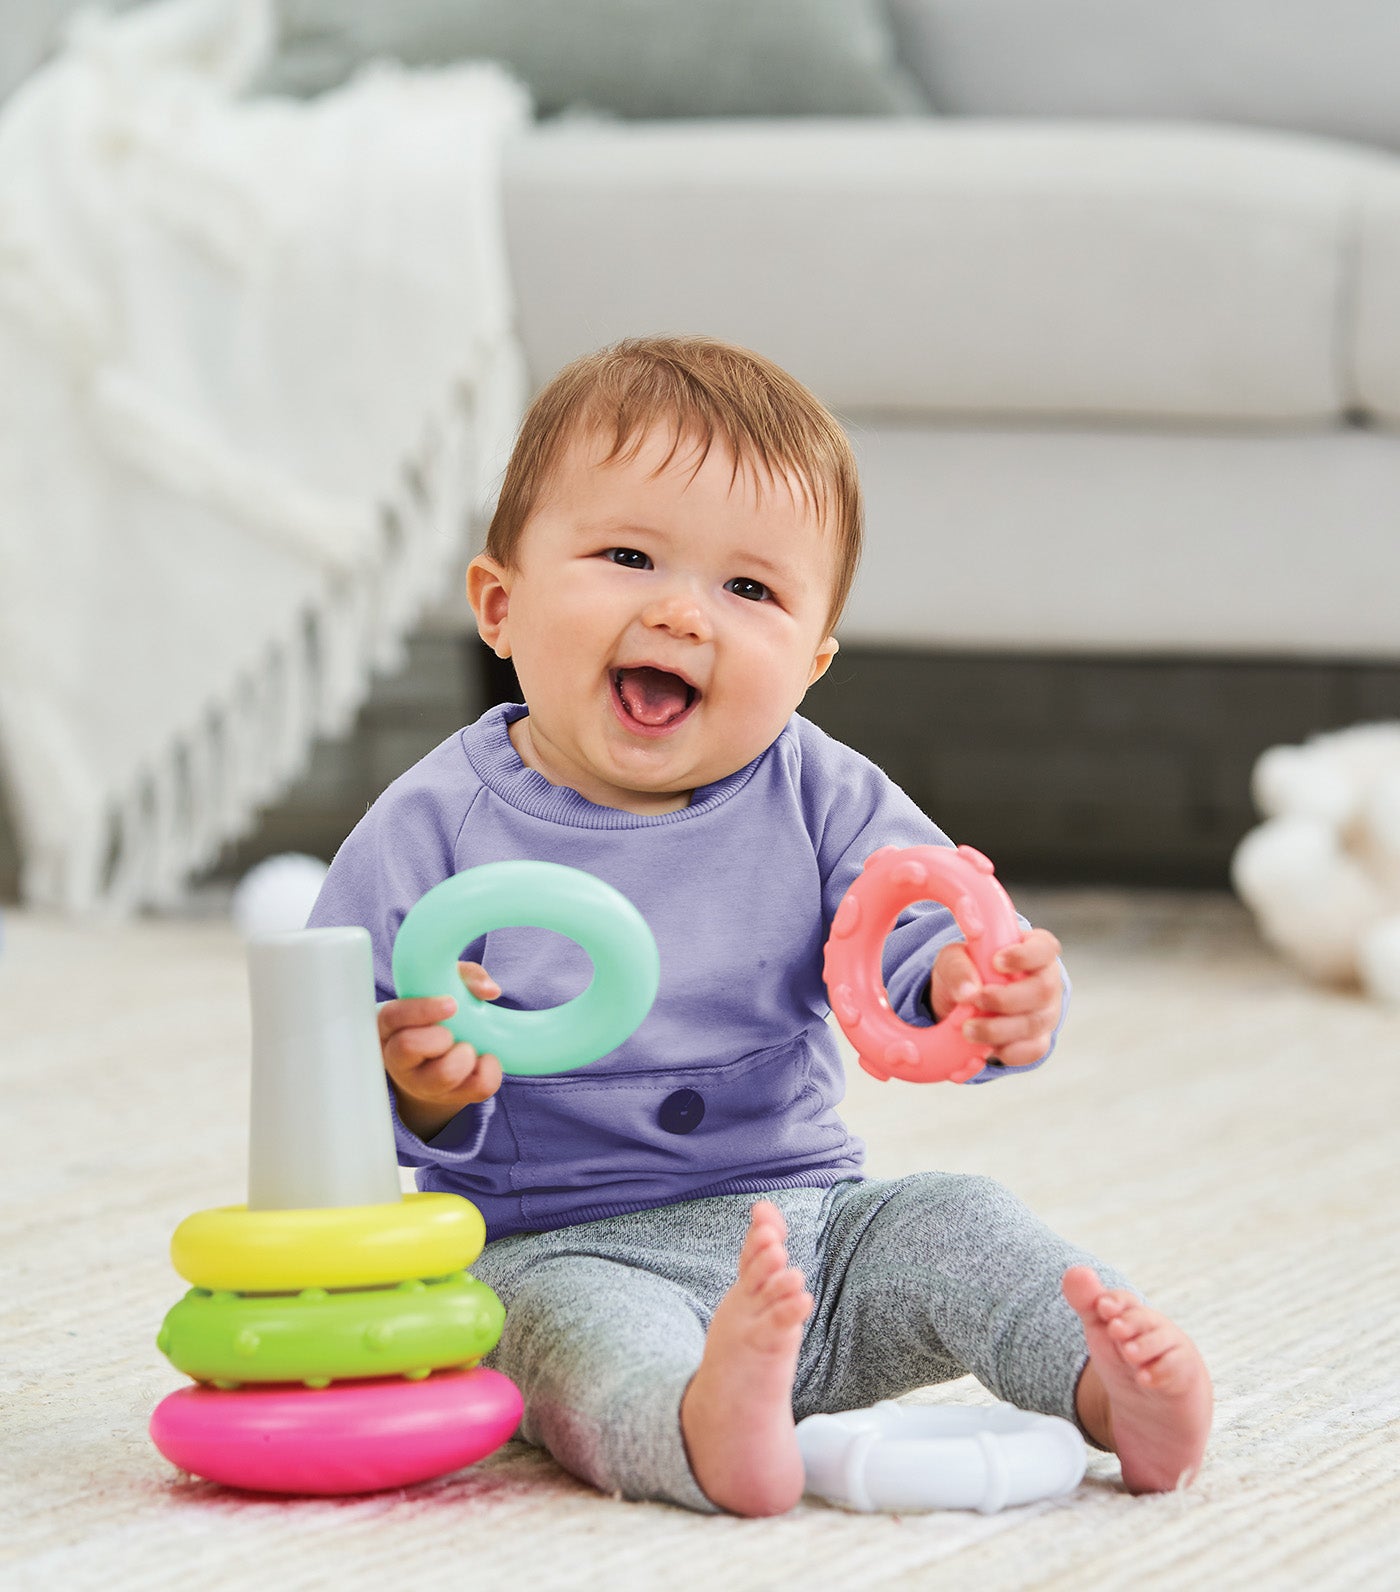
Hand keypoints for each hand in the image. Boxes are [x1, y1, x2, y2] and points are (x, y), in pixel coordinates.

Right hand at [378, 961, 503, 1139]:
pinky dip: (491, 1071)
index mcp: (390, 1027)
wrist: (436, 1059)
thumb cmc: (436, 1016)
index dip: (421, 1010)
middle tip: (451, 1033)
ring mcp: (422, 1083)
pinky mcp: (450, 1098)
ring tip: (468, 1048)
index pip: (393, 1017)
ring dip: (463, 1058)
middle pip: (407, 1048)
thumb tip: (489, 991)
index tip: (451, 1005)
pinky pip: (477, 1089)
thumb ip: (465, 977)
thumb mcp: (443, 987)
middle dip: (438, 1037)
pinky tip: (486, 1059)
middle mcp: (398, 1058)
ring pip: (441, 1078)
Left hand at [928, 928, 1063, 1068]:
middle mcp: (1047, 981)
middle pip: (1043, 990)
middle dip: (1006, 998)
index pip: (1044, 948)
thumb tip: (967, 992)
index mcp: (1034, 950)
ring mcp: (1047, 1013)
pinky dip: (1007, 1050)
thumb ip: (958, 968)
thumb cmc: (968, 971)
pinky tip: (984, 1046)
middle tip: (976, 1000)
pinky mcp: (1039, 1040)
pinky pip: (1032, 1050)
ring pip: (1034, 1023)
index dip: (1025, 956)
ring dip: (998, 1029)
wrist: (965, 1004)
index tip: (996, 962)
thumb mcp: (954, 959)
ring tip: (968, 1029)